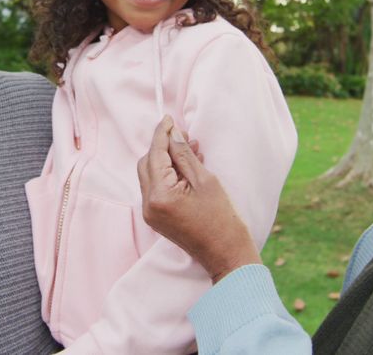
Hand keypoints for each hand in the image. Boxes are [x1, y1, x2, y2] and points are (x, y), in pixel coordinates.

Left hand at [137, 116, 261, 282]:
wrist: (225, 253)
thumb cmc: (221, 218)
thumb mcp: (205, 180)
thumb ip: (184, 155)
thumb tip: (173, 134)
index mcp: (160, 195)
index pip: (155, 155)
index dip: (162, 134)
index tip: (169, 118)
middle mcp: (148, 205)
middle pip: (147, 163)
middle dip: (163, 147)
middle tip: (185, 136)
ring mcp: (150, 213)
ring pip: (150, 175)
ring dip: (166, 160)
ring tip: (191, 150)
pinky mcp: (156, 218)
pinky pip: (156, 188)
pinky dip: (167, 175)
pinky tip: (186, 167)